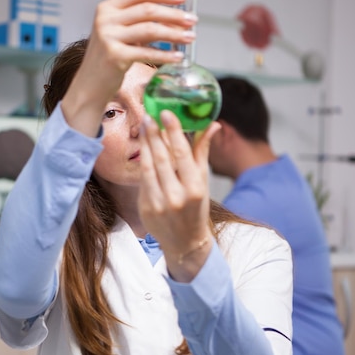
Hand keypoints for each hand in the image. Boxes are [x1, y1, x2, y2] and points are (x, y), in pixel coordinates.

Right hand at [62, 0, 197, 136]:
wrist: (89, 86)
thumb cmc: (106, 60)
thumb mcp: (118, 34)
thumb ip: (138, 23)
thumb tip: (173, 18)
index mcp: (107, 9)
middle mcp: (106, 20)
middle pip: (148, 10)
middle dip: (174, 14)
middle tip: (192, 20)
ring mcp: (109, 37)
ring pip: (150, 29)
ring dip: (174, 33)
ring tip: (190, 37)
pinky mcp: (115, 56)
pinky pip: (147, 53)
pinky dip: (165, 55)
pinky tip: (178, 57)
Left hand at [138, 110, 220, 281]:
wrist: (184, 241)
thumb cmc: (196, 207)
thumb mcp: (203, 181)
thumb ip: (202, 152)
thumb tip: (213, 124)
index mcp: (195, 188)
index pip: (182, 153)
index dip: (173, 131)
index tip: (166, 113)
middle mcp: (177, 196)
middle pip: (162, 158)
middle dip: (154, 135)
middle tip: (149, 116)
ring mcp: (159, 203)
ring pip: (149, 167)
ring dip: (145, 145)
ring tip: (144, 127)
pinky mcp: (146, 208)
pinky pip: (143, 180)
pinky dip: (142, 162)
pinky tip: (142, 148)